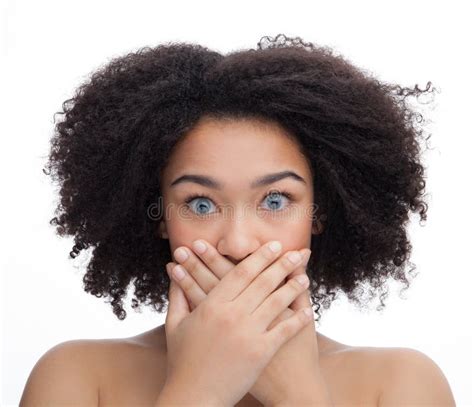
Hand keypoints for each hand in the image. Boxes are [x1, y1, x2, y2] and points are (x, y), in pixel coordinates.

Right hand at [163, 241, 313, 406]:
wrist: (193, 398)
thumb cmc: (182, 362)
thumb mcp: (175, 326)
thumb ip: (176, 297)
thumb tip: (173, 274)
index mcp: (211, 306)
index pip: (240, 272)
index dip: (259, 257)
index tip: (273, 245)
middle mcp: (231, 315)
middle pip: (262, 281)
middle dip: (281, 263)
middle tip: (294, 251)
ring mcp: (248, 334)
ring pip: (276, 302)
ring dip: (293, 286)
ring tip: (305, 276)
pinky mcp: (260, 353)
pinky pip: (284, 330)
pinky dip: (298, 319)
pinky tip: (309, 310)